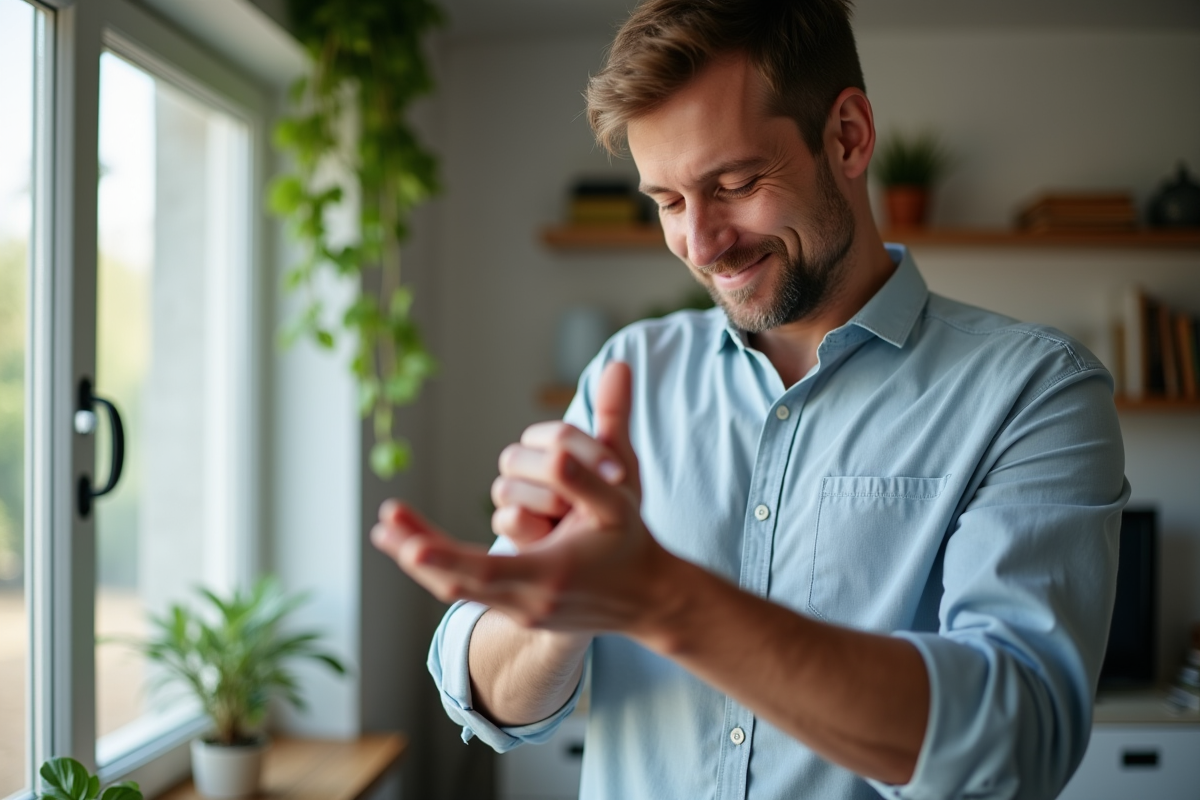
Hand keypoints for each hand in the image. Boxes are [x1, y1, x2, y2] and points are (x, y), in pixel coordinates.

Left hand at [371, 362, 673, 634]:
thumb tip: (606, 376)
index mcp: (549, 575)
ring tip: (384, 530)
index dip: (448, 558)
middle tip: (384, 525)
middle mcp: (526, 601)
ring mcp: (517, 610)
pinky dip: (437, 567)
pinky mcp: (513, 609)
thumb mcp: (619, 498)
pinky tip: (412, 546)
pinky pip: (465, 588)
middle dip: (419, 551)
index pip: (486, 571)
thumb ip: (599, 448)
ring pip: (454, 587)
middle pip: (457, 582)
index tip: (413, 546)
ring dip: (419, 558)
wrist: (647, 598)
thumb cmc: (633, 542)